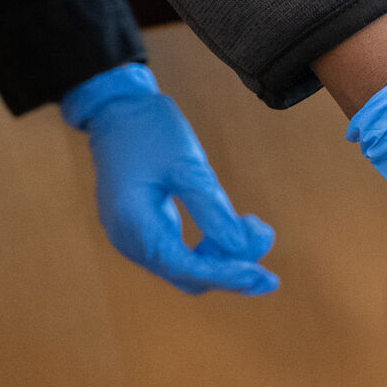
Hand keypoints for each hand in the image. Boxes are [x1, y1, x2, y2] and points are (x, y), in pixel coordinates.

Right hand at [61, 64, 278, 294]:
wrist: (116, 109)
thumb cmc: (149, 130)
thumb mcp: (187, 165)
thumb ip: (212, 210)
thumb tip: (241, 250)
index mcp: (135, 224)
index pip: (186, 268)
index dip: (227, 275)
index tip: (263, 275)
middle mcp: (130, 240)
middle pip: (188, 277)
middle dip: (230, 271)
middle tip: (269, 262)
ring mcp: (133, 237)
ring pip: (185, 267)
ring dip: (223, 258)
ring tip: (255, 229)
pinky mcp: (142, 230)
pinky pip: (179, 252)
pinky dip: (209, 247)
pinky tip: (236, 227)